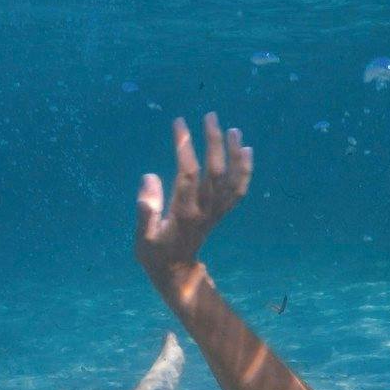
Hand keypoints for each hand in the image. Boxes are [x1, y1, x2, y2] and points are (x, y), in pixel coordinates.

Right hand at [135, 113, 251, 277]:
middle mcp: (205, 210)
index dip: (184, 146)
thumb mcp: (142, 239)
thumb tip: (149, 177)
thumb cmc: (154, 254)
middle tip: (210, 116)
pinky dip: (245, 170)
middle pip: (215, 172)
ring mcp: (216, 211)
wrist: (177, 273)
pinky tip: (246, 150)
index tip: (179, 123)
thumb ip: (145, 210)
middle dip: (214, 142)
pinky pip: (238, 190)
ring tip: (233, 129)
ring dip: (234, 154)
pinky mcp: (221, 212)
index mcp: (184, 213)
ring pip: (231, 180)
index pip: (187, 174)